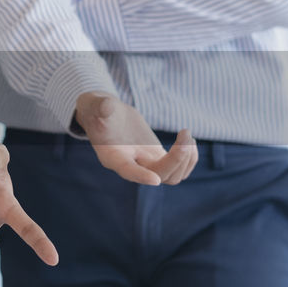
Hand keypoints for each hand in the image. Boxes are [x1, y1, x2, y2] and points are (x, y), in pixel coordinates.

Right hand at [75, 92, 197, 185]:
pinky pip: (179, 170)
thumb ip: (101, 107)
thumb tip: (106, 107)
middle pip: (159, 174)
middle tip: (185, 134)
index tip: (155, 180)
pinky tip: (189, 140)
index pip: (128, 171)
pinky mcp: (158, 158)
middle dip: (176, 159)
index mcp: (114, 157)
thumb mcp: (97, 106)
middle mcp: (132, 165)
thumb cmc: (99, 110)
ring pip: (172, 177)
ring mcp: (147, 164)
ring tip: (187, 135)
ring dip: (186, 159)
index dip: (140, 176)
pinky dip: (190, 159)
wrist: (107, 115)